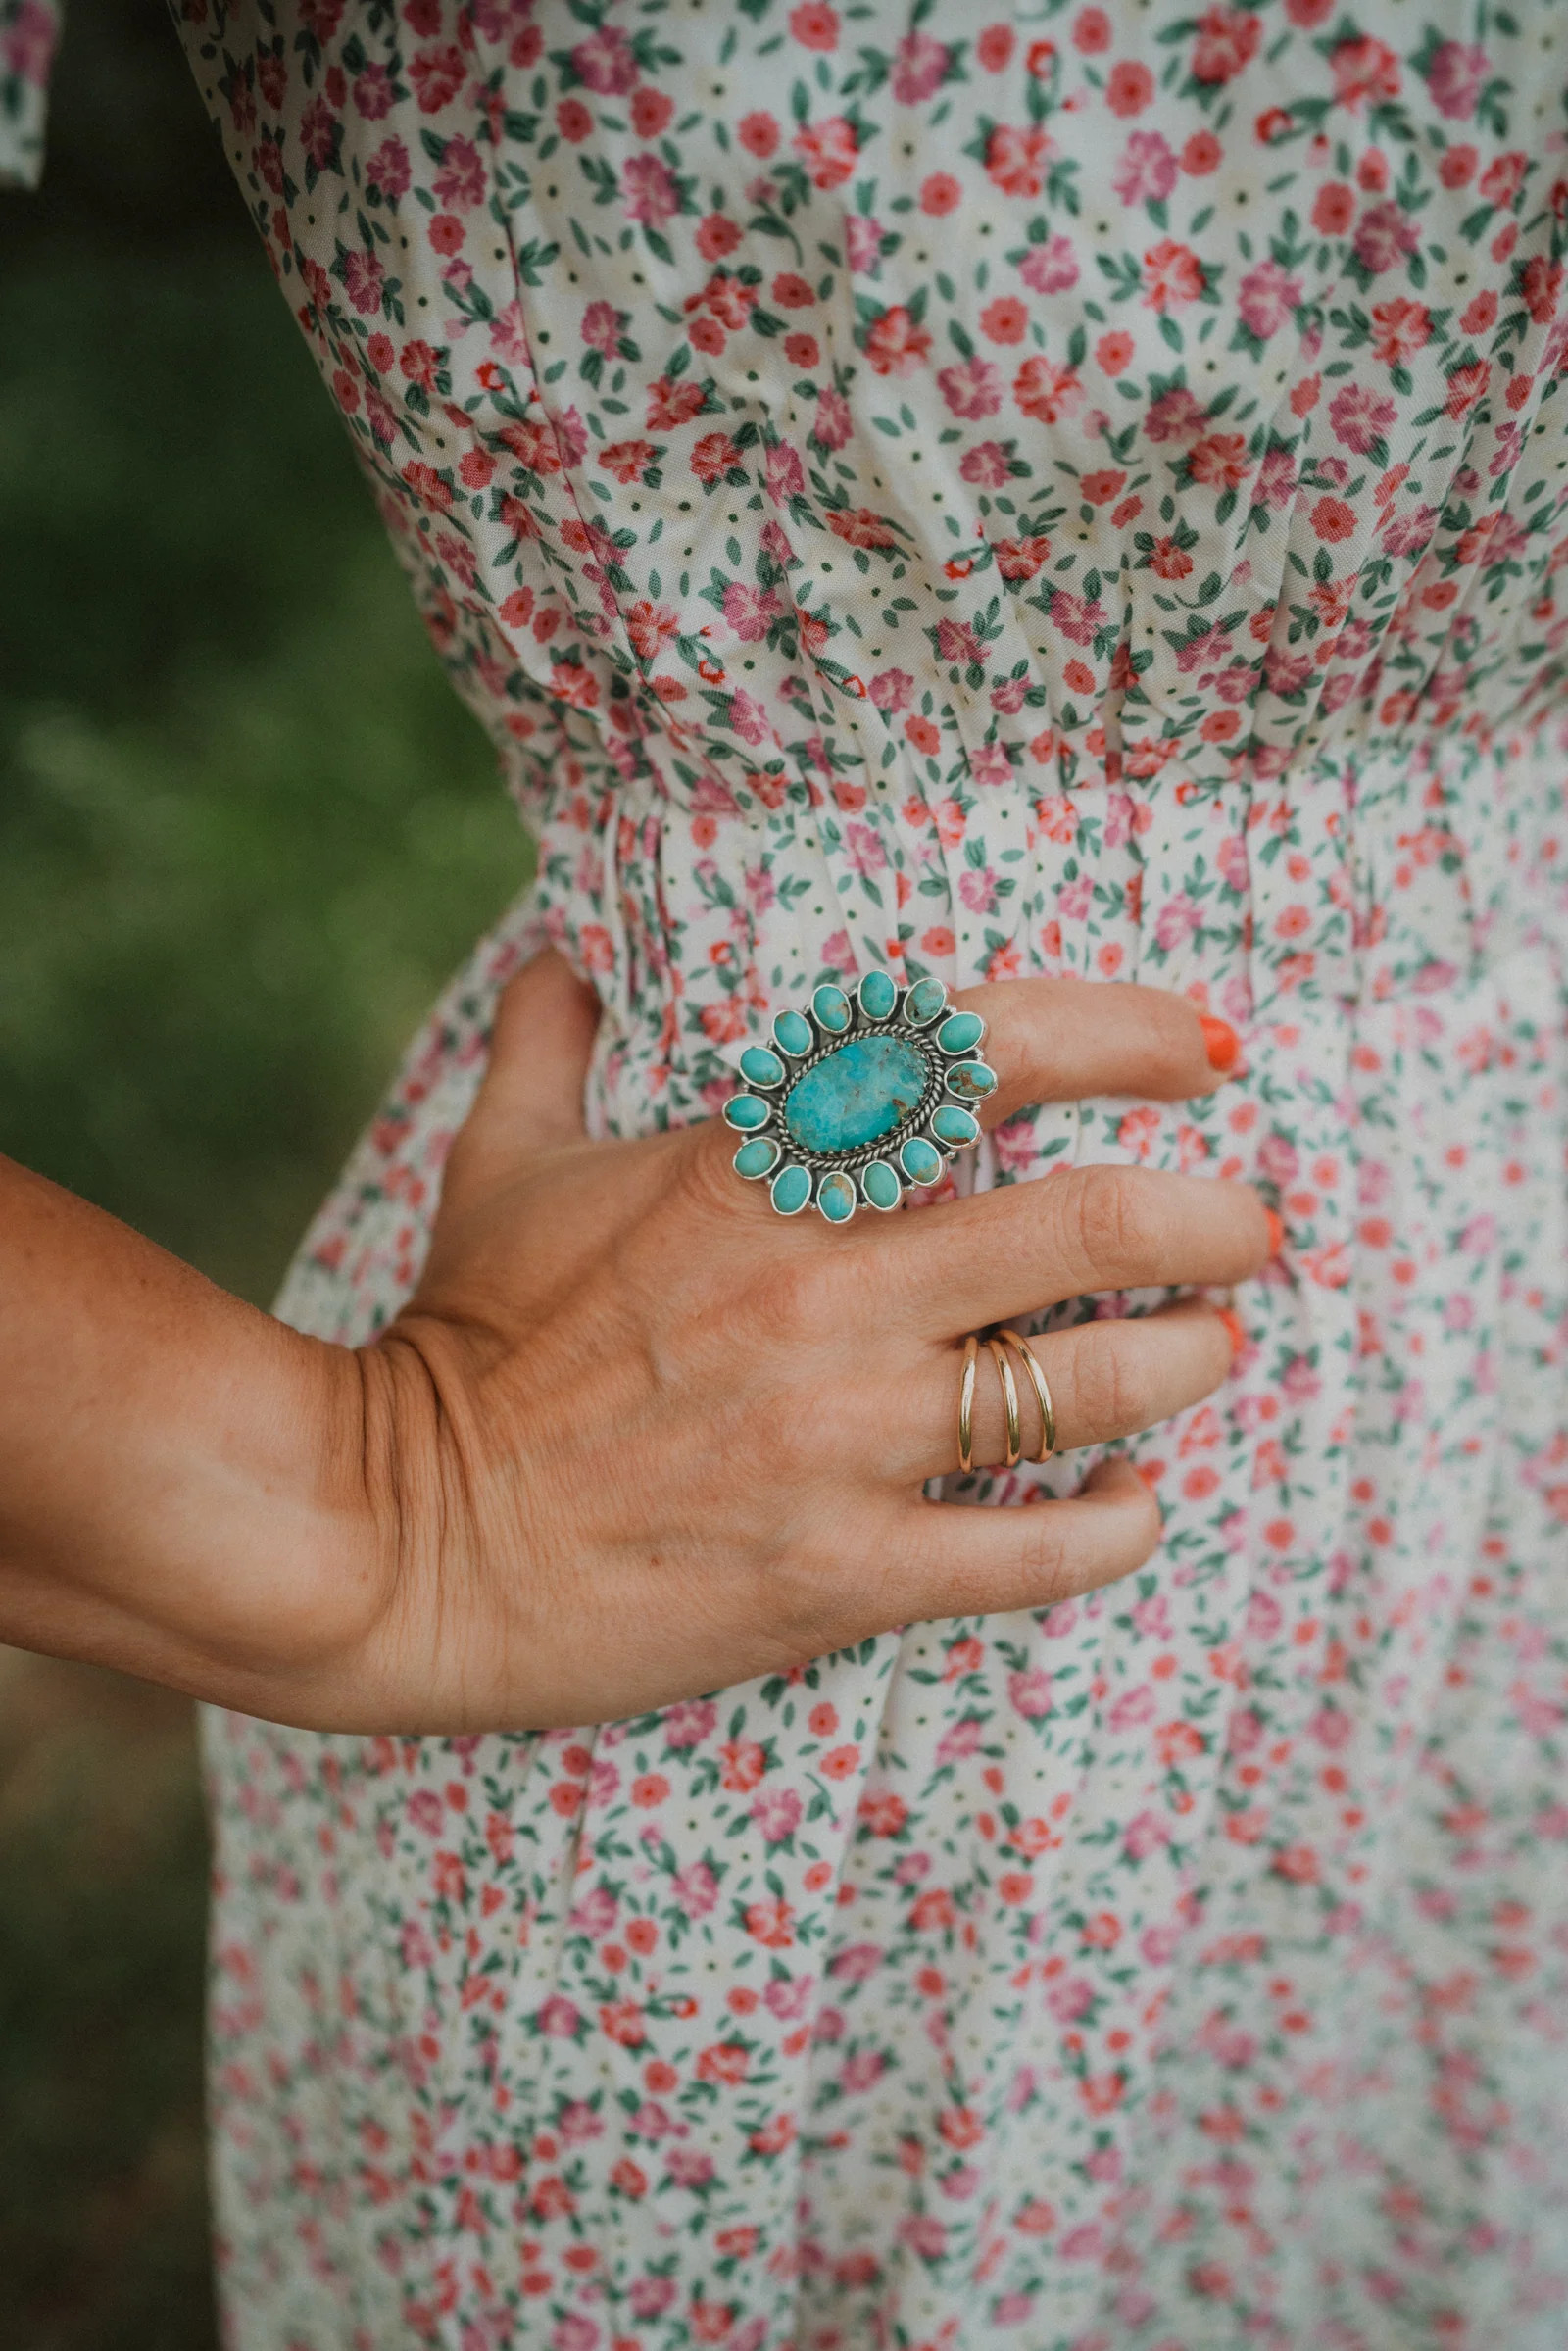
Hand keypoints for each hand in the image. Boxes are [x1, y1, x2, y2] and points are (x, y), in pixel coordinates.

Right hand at [333, 952, 1269, 1731]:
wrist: (397, 1539)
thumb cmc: (463, 1341)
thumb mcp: (499, 1168)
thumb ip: (549, 1045)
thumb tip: (559, 957)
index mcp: (755, 1169)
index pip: (987, 1053)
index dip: (1130, 1033)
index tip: (1207, 1051)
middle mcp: (823, 1289)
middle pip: (1097, 1223)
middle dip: (1216, 1218)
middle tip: (1248, 1226)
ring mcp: (840, 1438)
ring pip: (1096, 1387)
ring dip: (1187, 1362)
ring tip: (1205, 1350)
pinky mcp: (840, 1574)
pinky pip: (1040, 1553)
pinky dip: (1119, 1525)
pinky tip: (1133, 1504)